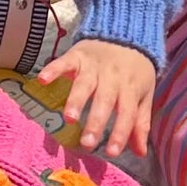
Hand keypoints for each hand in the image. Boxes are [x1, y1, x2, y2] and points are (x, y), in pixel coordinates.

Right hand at [37, 39, 156, 157]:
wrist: (126, 32)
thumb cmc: (134, 71)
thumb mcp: (143, 95)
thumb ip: (140, 123)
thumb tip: (140, 153)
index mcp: (130, 88)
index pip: (127, 113)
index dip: (120, 133)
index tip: (112, 153)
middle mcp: (112, 77)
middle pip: (104, 101)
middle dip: (96, 122)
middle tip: (87, 143)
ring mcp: (93, 65)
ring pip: (84, 84)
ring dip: (76, 100)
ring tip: (69, 118)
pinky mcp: (77, 55)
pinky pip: (64, 62)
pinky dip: (53, 70)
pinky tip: (43, 81)